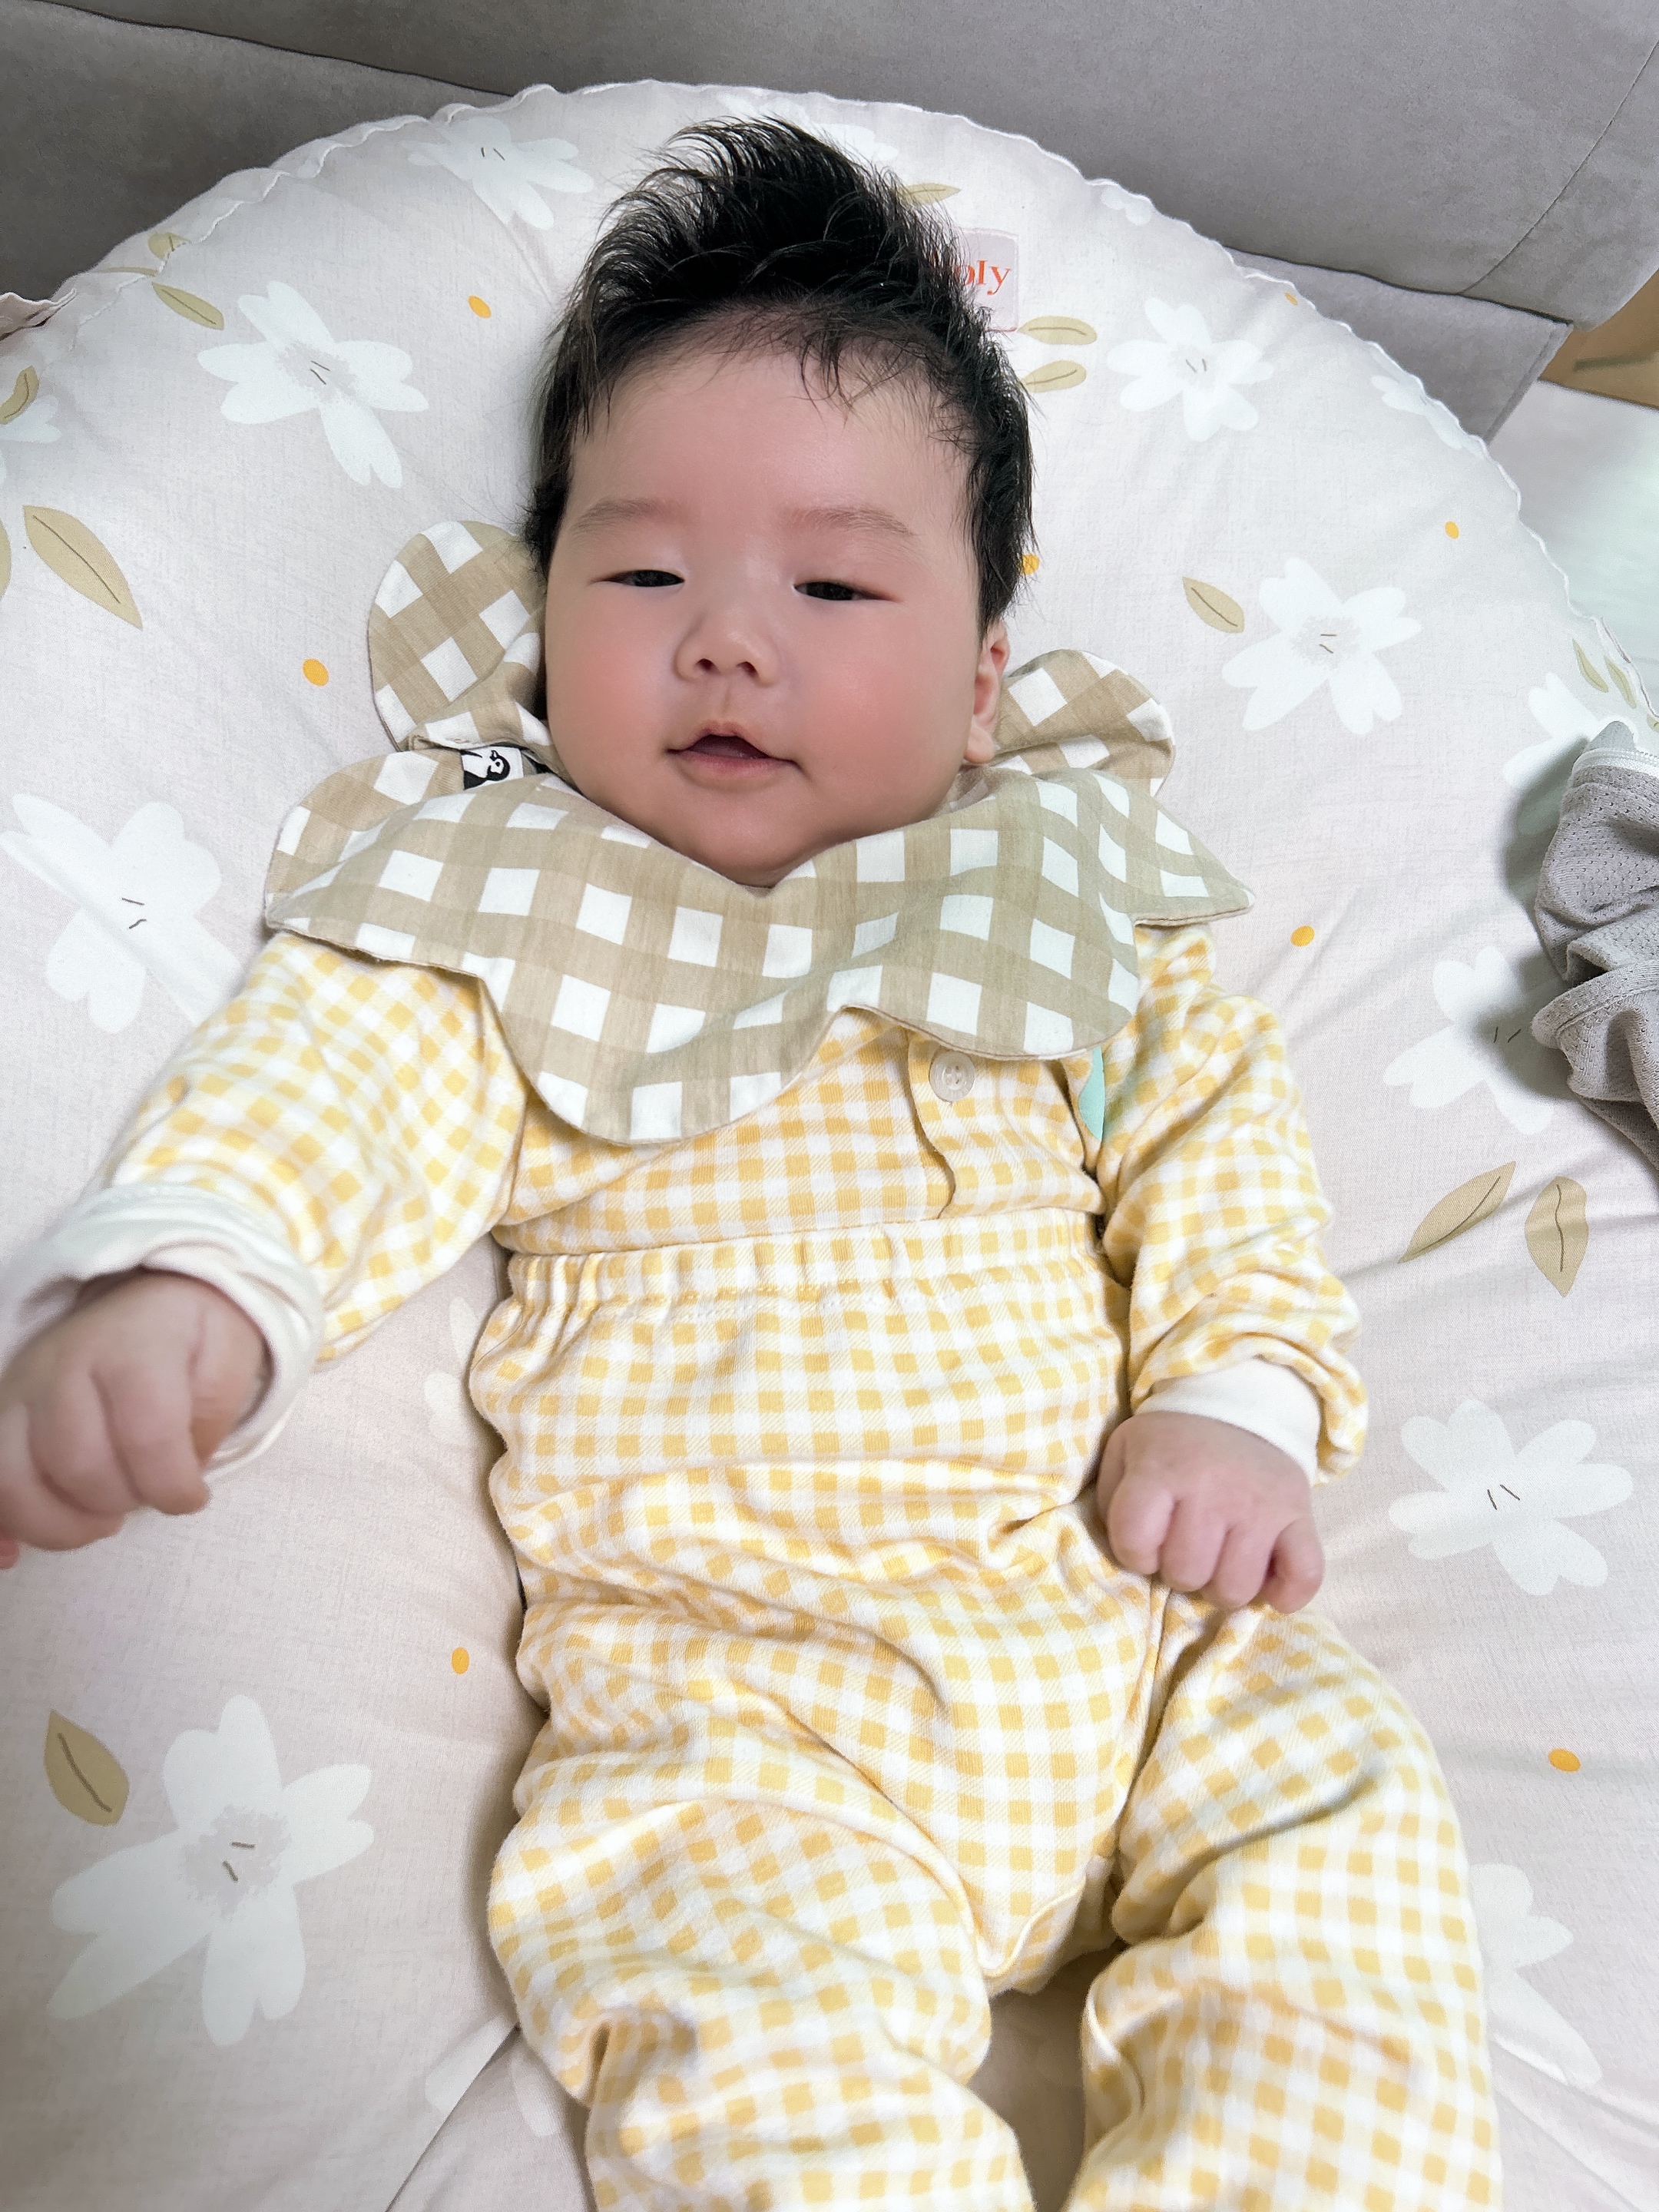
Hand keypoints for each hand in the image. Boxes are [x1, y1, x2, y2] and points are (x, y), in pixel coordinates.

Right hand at [0, 1272, 266, 1568]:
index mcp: (132, 1346)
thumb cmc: (194, 1338)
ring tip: (102, 1521)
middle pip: (77, 1463)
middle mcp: (63, 1364)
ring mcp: (20, 1390)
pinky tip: (28, 1546)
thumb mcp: (228, 1363)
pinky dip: (6, 1526)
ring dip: (60, 1524)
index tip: (192, 1498)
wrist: (149, 1300)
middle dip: (120, 1502)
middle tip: (145, 1498)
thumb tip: (174, 1486)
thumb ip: (208, 1424)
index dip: (172, 1485)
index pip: (146, 1432)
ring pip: (12, 1481)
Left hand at [1096, 1407, 1322, 1611]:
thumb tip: (1129, 1555)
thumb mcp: (1126, 1452)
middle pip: (1187, 1573)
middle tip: (1186, 1546)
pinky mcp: (1298, 1516)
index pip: (1135, 1544)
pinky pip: (1303, 1576)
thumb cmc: (1174, 1443)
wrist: (1238, 1405)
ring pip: (1236, 1588)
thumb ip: (1112, 1501)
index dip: (1135, 1552)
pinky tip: (1267, 1583)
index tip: (1146, 1537)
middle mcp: (1213, 1489)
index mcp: (1162, 1469)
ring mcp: (1260, 1506)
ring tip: (1219, 1559)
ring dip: (1222, 1585)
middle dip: (1179, 1570)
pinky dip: (1285, 1593)